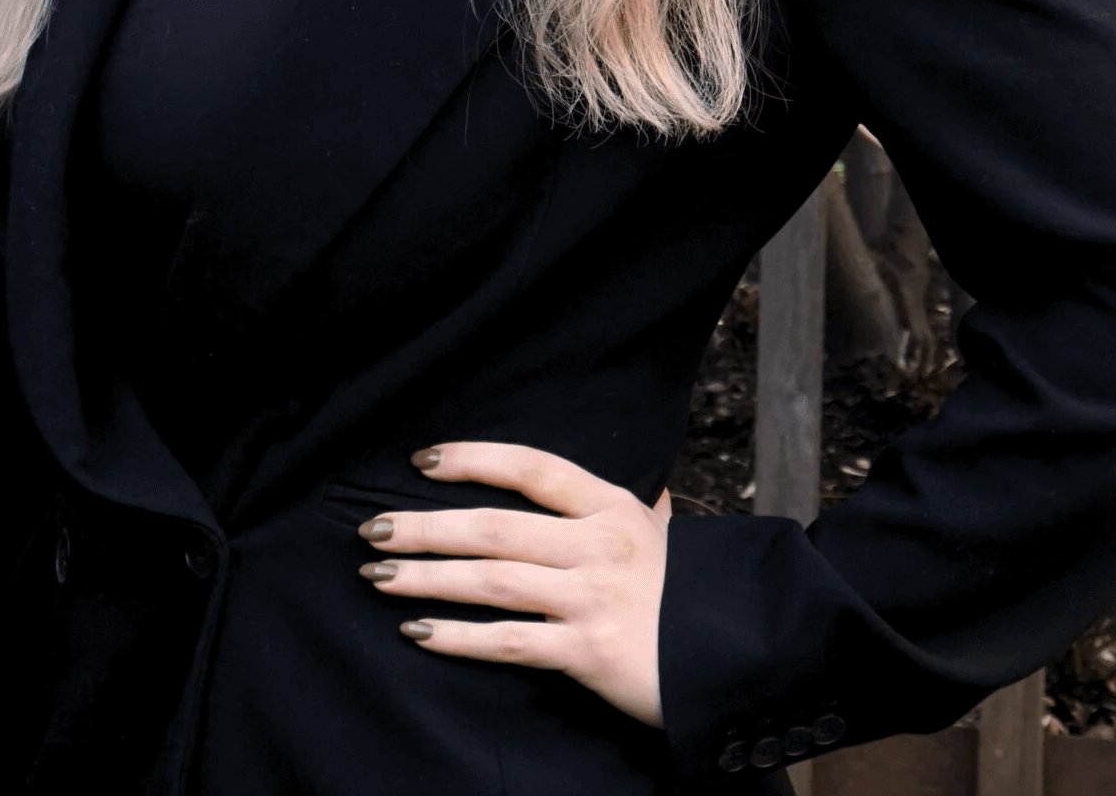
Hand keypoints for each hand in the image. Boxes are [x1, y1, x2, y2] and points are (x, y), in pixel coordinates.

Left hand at [356, 441, 671, 726]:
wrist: (743, 657)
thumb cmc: (696, 599)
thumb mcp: (673, 544)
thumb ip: (650, 516)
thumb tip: (655, 495)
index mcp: (613, 508)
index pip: (532, 468)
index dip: (473, 458)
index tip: (422, 460)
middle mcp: (599, 544)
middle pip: (494, 525)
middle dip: (426, 525)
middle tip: (372, 528)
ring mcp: (593, 597)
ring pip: (492, 580)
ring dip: (427, 576)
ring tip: (379, 574)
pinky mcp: (589, 652)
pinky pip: (509, 641)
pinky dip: (459, 636)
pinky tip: (419, 632)